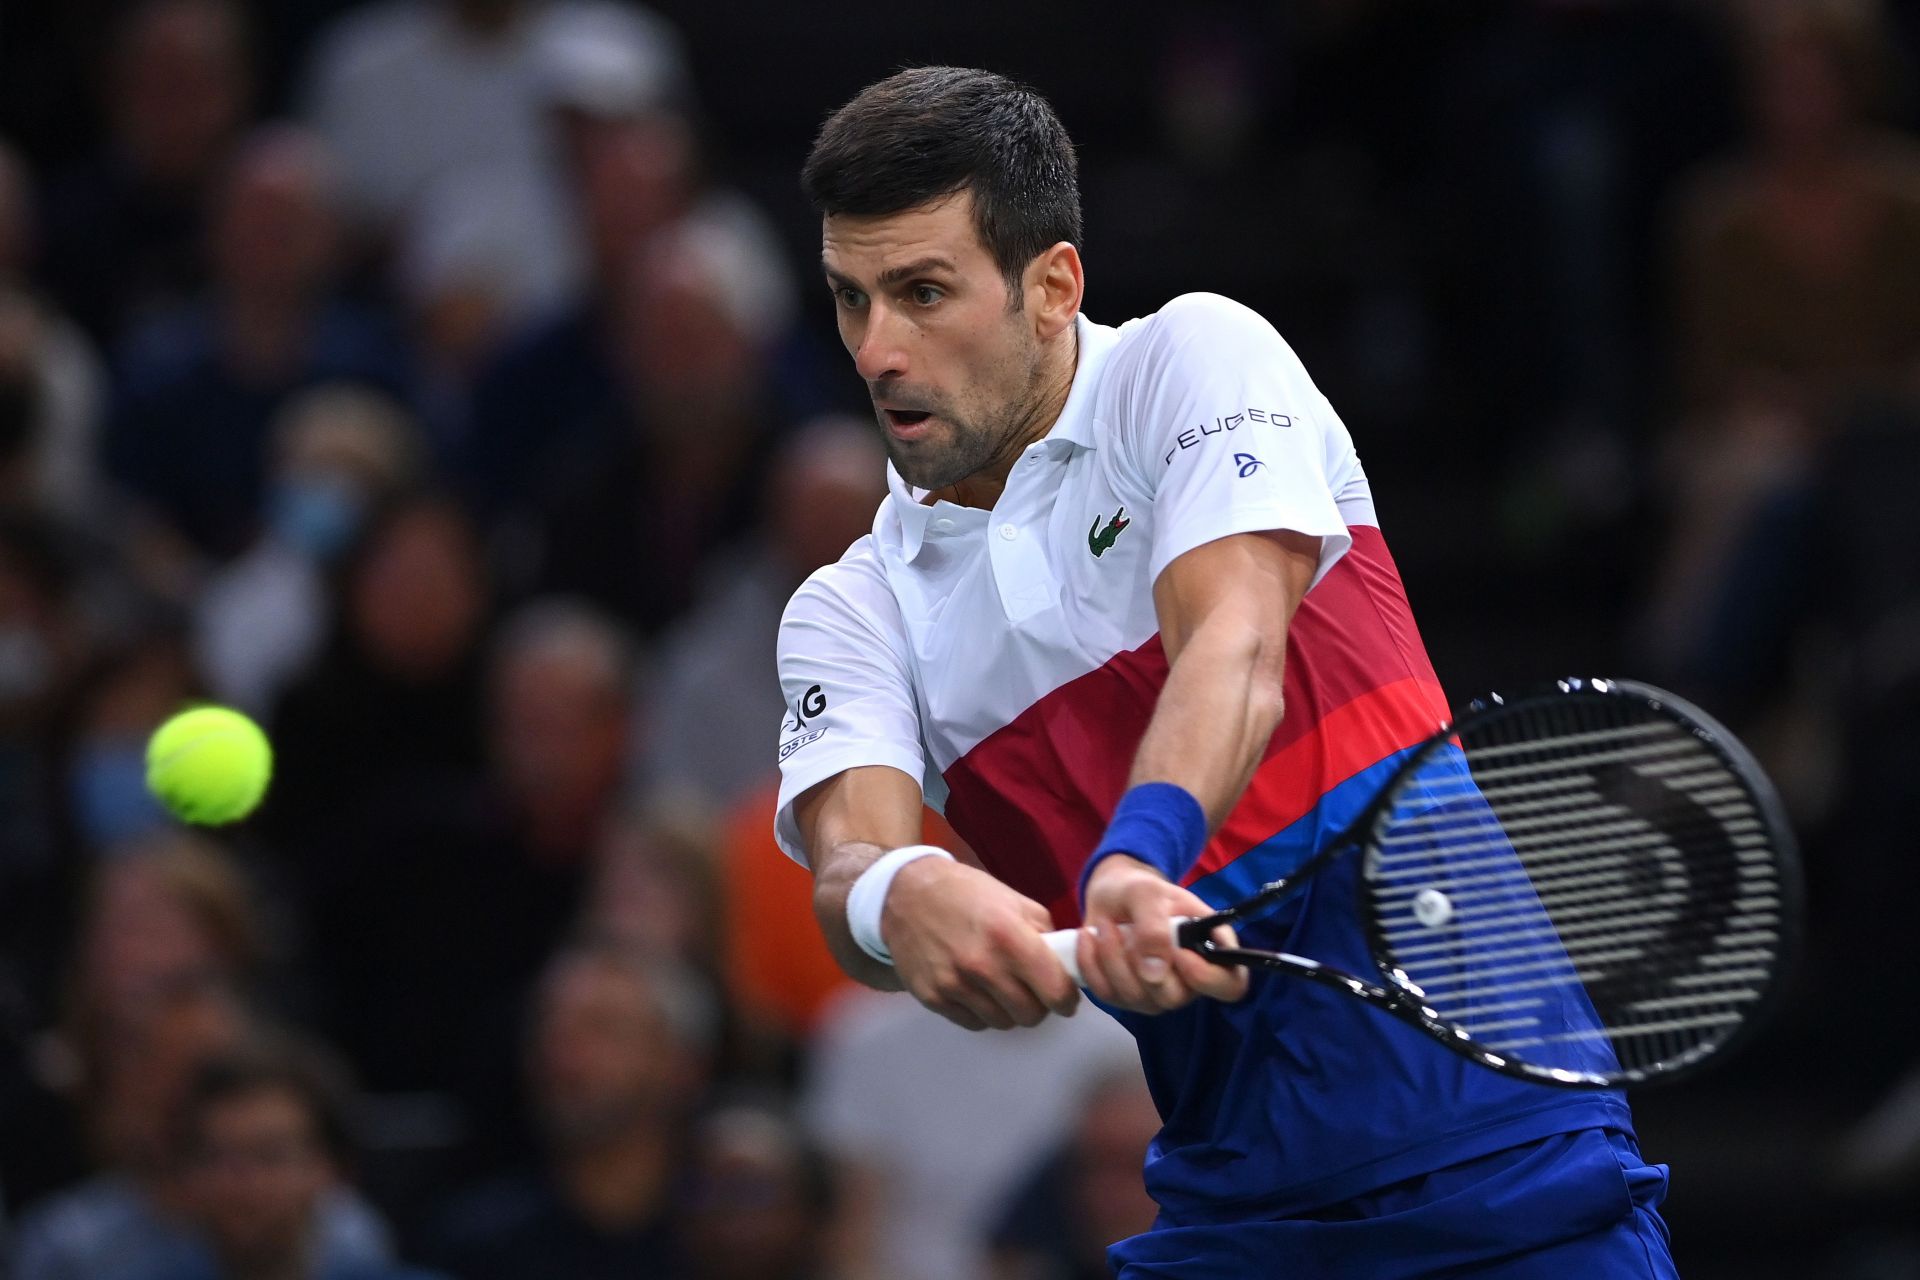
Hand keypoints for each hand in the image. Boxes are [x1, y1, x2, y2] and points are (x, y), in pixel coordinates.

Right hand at [882, 855, 1080, 1030]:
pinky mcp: (933, 998)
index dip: (1067, 998)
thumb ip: (1045, 934)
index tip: (1065, 996)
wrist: (905, 894)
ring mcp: (954, 984)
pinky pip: (974, 1023)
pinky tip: (977, 989)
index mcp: (1008, 935)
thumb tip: (1068, 966)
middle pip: (1031, 1015)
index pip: (1055, 991)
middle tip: (1033, 990)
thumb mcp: (1014, 901)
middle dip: (1039, 1005)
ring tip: (1002, 986)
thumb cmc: (966, 894)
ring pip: (1003, 1022)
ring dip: (1009, 1009)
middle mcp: (981, 964)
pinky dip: (982, 1012)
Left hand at [1077, 854, 1247, 1013]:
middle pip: (1173, 998)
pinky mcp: (1126, 997)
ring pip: (1136, 998)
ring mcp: (1156, 993)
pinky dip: (1091, 965)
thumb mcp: (1148, 893)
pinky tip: (1089, 939)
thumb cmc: (1140, 890)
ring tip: (1104, 926)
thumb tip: (1154, 973)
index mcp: (1211, 950)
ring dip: (1111, 960)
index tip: (1180, 955)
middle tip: (1122, 928)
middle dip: (1139, 964)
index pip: (1231, 985)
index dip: (1208, 979)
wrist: (1111, 894)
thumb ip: (1154, 928)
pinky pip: (1108, 995)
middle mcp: (1188, 980)